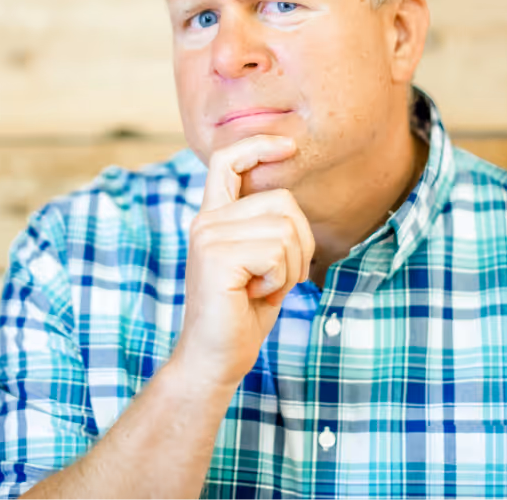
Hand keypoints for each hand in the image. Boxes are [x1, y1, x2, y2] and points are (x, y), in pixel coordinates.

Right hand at [173, 135, 314, 388]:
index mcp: (213, 217)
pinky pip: (278, 253)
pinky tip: (257, 295)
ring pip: (286, 228)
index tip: (288, 145)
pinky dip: (281, 280)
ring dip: (291, 266)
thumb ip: (265, 229)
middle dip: (300, 242)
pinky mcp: (217, 256)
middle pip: (283, 200)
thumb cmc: (241, 314)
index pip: (227, 161)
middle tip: (278, 277)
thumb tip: (289, 204)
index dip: (258, 145)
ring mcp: (208, 235)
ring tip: (264, 288)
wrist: (213, 360)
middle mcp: (206, 220)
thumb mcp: (258, 263)